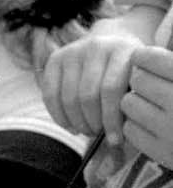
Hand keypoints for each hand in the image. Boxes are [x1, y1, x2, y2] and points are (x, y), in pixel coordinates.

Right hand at [39, 27, 145, 142]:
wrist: (113, 39)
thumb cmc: (129, 70)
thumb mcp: (137, 81)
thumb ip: (129, 106)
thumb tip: (112, 149)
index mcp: (123, 50)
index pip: (111, 90)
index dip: (111, 120)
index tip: (115, 141)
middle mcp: (96, 46)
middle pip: (87, 95)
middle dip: (92, 122)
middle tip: (98, 134)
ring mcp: (72, 51)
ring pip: (68, 98)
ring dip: (76, 122)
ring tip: (87, 130)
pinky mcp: (55, 58)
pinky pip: (50, 95)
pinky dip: (58, 116)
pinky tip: (70, 126)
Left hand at [119, 45, 172, 167]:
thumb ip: (170, 62)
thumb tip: (157, 34)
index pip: (151, 58)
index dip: (144, 57)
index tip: (144, 59)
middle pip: (137, 79)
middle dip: (143, 81)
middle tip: (154, 87)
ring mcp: (170, 129)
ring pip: (128, 103)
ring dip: (137, 103)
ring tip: (154, 106)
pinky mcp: (161, 152)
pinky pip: (130, 129)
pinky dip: (137, 126)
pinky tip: (153, 126)